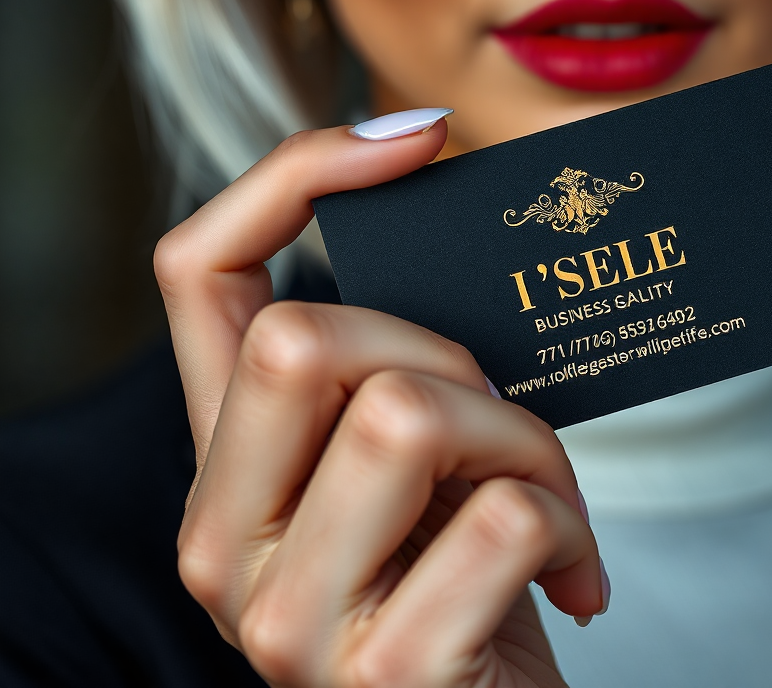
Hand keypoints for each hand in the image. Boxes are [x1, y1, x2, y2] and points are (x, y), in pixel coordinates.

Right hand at [154, 122, 603, 686]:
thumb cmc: (467, 587)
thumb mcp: (414, 468)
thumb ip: (397, 371)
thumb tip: (465, 227)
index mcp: (230, 466)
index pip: (196, 272)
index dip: (293, 177)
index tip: (416, 138)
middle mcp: (224, 539)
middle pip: (302, 335)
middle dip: (445, 350)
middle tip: (501, 419)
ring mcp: (288, 619)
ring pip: (410, 412)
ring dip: (526, 440)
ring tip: (554, 503)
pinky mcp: (384, 679)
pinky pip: (504, 517)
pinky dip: (572, 528)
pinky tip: (575, 578)